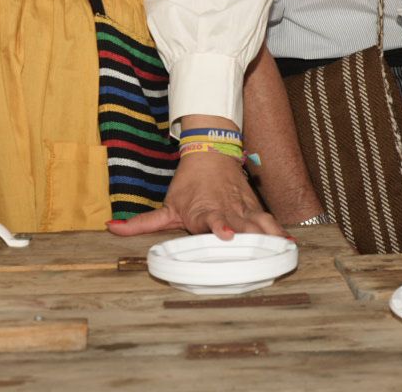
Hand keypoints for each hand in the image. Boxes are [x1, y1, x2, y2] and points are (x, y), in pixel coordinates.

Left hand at [108, 150, 283, 238]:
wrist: (211, 152)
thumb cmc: (188, 184)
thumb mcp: (166, 205)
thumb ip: (141, 223)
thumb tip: (111, 228)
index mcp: (204, 212)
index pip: (212, 222)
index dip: (219, 228)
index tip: (225, 235)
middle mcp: (226, 211)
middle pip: (240, 226)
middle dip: (250, 237)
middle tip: (259, 248)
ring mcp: (242, 209)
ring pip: (258, 223)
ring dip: (268, 235)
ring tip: (281, 248)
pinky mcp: (254, 208)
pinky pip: (268, 221)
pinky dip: (279, 232)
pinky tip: (290, 244)